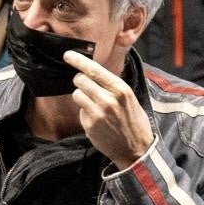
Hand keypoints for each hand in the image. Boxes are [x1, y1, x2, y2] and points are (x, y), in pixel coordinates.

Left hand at [64, 50, 153, 169]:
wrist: (136, 149)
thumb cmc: (133, 121)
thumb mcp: (129, 98)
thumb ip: (111, 86)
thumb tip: (93, 73)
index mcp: (120, 89)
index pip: (94, 70)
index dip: (78, 61)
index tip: (67, 55)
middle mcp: (108, 99)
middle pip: (80, 80)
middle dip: (81, 81)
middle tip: (87, 87)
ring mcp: (97, 113)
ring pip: (76, 94)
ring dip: (81, 97)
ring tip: (94, 105)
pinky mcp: (90, 125)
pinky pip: (80, 111)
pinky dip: (85, 112)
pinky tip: (97, 119)